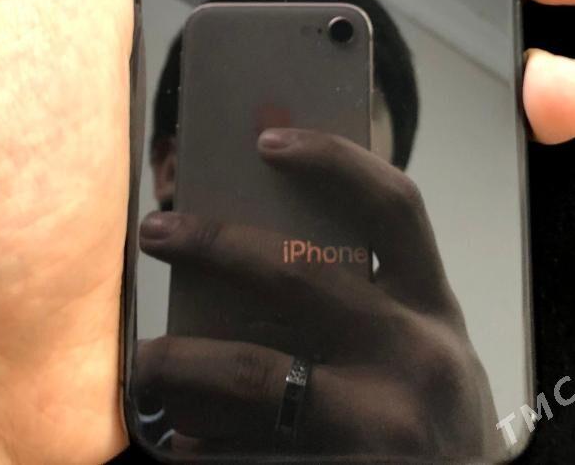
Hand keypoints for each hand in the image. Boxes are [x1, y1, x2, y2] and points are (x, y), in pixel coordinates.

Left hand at [139, 128, 504, 457]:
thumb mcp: (422, 345)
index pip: (393, 205)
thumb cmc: (430, 416)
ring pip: (255, 373)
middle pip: (299, 274)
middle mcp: (416, 356)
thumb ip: (372, 297)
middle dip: (214, 243)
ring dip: (180, 361)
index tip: (267, 140)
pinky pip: (252, 452)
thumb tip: (258, 240)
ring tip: (141, 360)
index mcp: (433, 307)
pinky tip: (177, 436)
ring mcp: (383, 426)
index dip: (332, 160)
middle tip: (155, 230)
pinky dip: (203, 441)